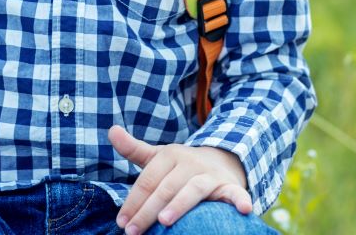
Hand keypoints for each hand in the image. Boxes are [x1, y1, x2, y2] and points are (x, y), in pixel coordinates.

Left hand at [109, 124, 250, 234]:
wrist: (222, 160)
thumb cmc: (181, 166)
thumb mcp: (159, 156)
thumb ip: (134, 149)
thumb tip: (111, 130)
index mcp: (170, 155)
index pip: (148, 180)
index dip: (133, 201)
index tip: (121, 222)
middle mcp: (189, 162)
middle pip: (165, 187)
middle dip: (147, 210)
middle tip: (132, 232)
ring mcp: (210, 174)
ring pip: (193, 189)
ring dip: (179, 204)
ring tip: (165, 220)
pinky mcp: (229, 186)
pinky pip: (235, 193)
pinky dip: (240, 200)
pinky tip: (244, 210)